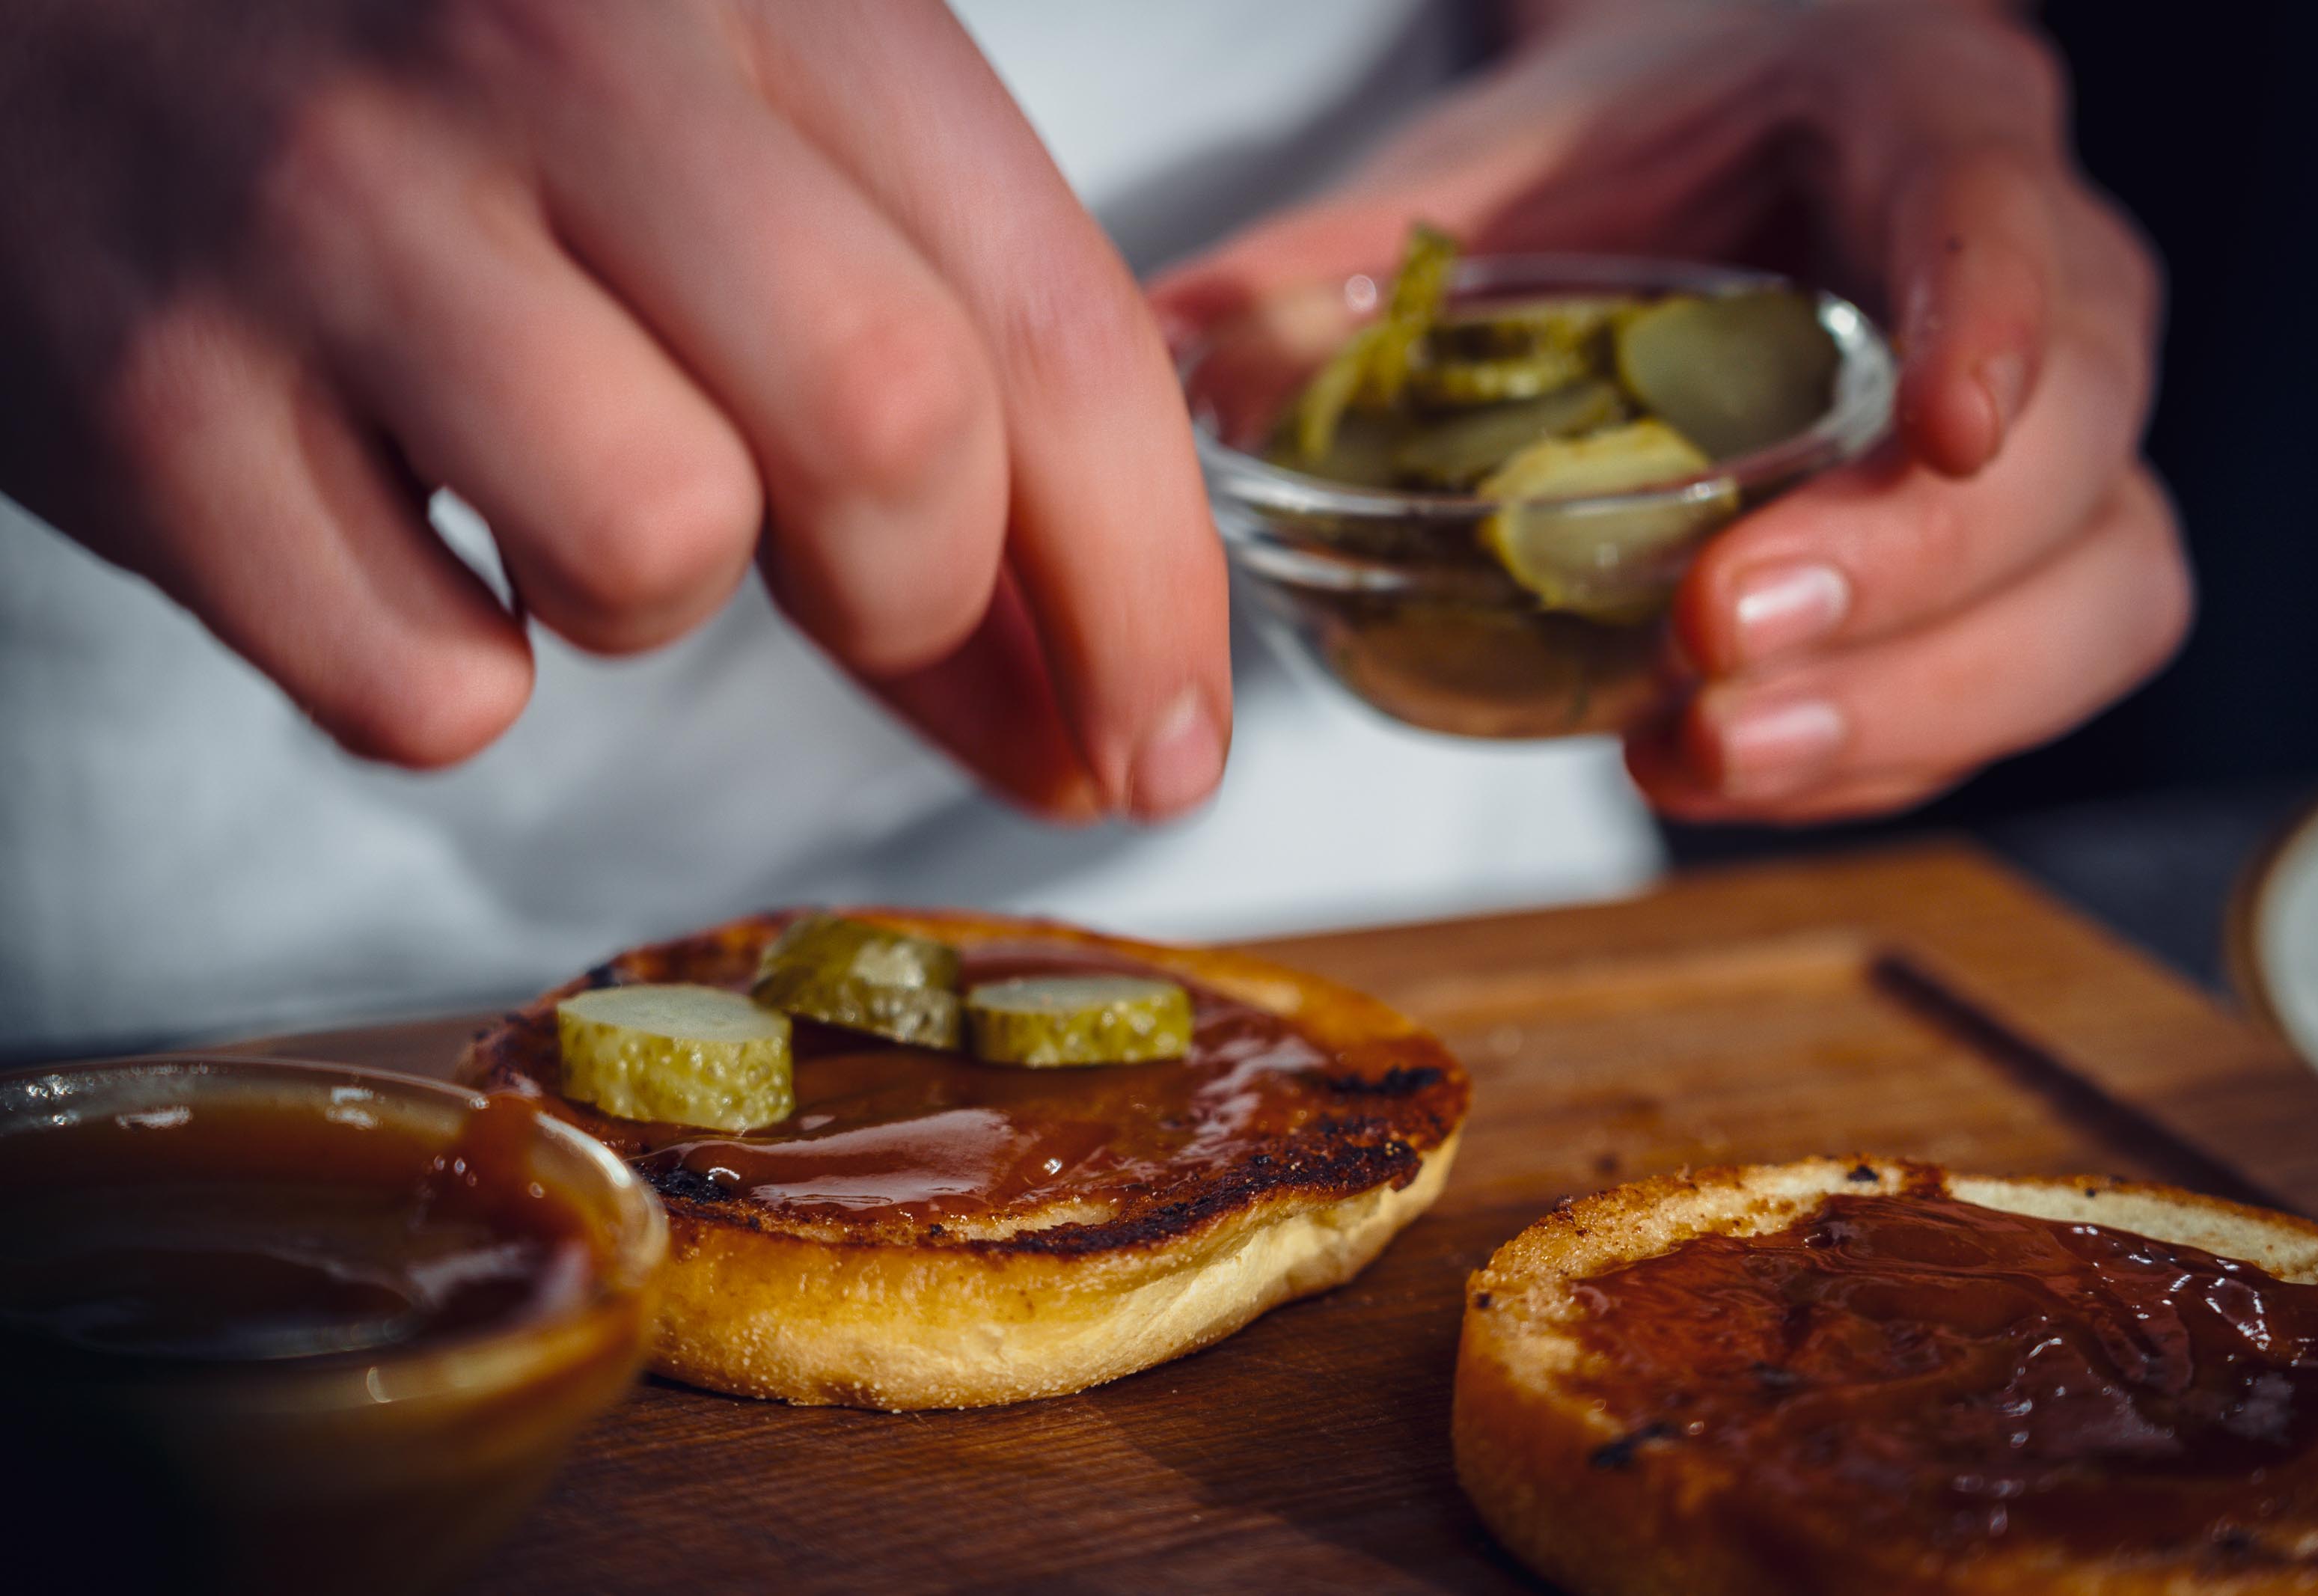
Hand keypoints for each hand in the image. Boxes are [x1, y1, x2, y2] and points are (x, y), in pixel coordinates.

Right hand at [0, 0, 1228, 819]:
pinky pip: (418, 681)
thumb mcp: (732, 127)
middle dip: (929, 596)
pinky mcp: (153, 397)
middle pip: (896, 429)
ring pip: (661, 543)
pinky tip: (409, 551)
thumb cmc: (438, 68)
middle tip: (859, 599)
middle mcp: (555, 56)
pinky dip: (453, 677)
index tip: (1167, 741)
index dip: (1148, 582)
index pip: (1050, 317)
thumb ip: (930, 366)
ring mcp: (339, 222)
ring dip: (666, 606)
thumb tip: (1100, 696)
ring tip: (579, 509)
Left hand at [1155, 0, 2185, 821]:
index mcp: (1917, 126)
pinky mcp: (2006, 565)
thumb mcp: (1492, 171)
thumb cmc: (1633, 155)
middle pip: (2079, 453)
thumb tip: (1161, 355)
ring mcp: (2039, 439)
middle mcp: (2029, 289)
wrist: (1719, 168)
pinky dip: (1880, 749)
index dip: (1992, 323)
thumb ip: (1342, 259)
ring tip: (1709, 754)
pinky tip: (1723, 764)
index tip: (1932, 429)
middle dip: (1913, 582)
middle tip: (1720, 649)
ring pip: (2099, 592)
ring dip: (1916, 704)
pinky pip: (2013, 683)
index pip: (2003, 207)